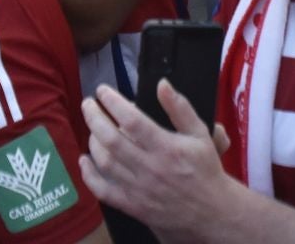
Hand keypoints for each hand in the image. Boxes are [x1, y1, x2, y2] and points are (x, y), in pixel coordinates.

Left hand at [79, 82, 232, 229]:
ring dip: (92, 141)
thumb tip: (162, 84)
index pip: (132, 120)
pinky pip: (103, 191)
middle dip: (94, 117)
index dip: (113, 102)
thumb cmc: (204, 169)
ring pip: (105, 162)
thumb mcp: (200, 133)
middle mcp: (150, 168)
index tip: (102, 91)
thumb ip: (180, 108)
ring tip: (92, 127)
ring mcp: (139, 189)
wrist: (210, 212)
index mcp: (167, 148)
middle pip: (112, 140)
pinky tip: (84, 161)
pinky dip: (89, 176)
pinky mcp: (133, 206)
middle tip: (87, 103)